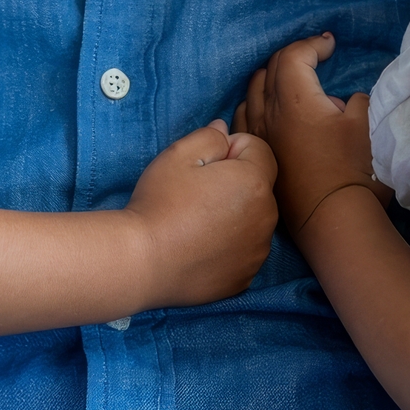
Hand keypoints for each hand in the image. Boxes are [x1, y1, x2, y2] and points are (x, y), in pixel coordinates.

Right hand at [124, 121, 277, 307]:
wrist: (142, 262)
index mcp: (255, 182)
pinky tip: (199, 247)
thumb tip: (225, 131)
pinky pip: (244, 250)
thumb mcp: (178, 154)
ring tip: (196, 223)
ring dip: (234, 215)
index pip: (257, 149)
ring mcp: (257, 252)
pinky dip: (229, 246)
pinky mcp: (245, 278)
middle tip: (196, 194)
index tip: (202, 166)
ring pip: (252, 219)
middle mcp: (266, 218)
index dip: (229, 149)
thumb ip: (210, 136)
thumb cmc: (160, 204)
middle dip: (234, 182)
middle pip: (258, 185)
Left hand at [236, 34, 388, 236]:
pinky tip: (269, 112)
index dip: (313, 44)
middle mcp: (268, 113)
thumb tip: (339, 101)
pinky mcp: (257, 157)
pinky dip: (257, 105)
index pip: (294, 55)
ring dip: (271, 79)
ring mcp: (257, 135)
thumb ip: (353, 100)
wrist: (333, 219)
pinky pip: (245, 119)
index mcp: (295, 99)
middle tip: (314, 58)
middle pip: (271, 69)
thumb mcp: (364, 124)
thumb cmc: (352, 169)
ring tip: (290, 81)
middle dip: (293, 57)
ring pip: (253, 93)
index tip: (330, 45)